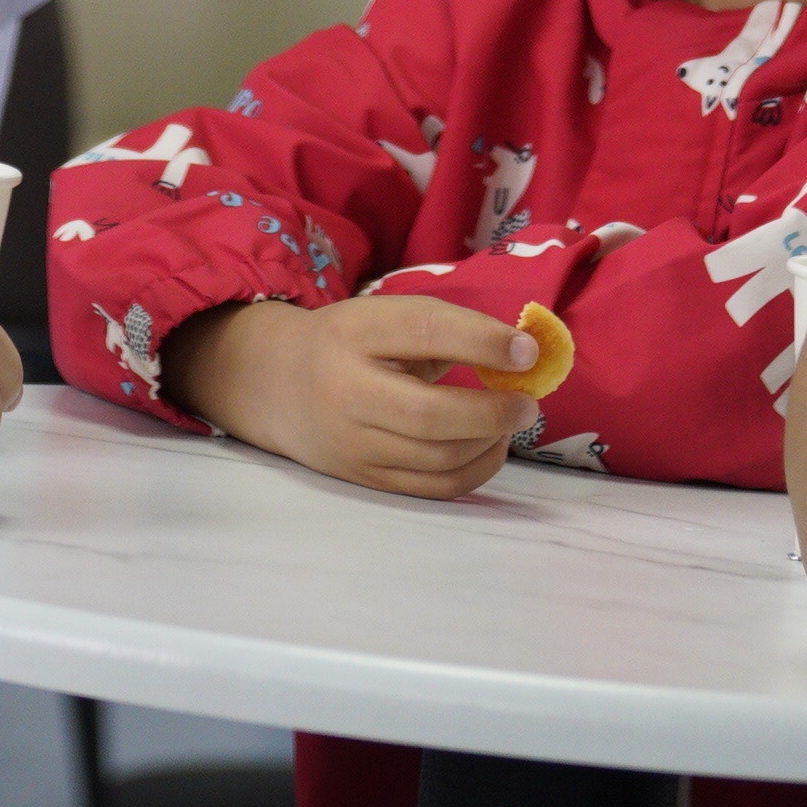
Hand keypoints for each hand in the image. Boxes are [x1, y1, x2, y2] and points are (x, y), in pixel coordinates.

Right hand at [167, 295, 538, 499]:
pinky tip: (490, 446)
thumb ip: (447, 330)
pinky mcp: (366, 479)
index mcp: (354, 333)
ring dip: (490, 441)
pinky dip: (476, 470)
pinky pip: (434, 488)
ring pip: (438, 458)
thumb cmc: (352, 345)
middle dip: (493, 411)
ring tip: (510, 420)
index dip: (482, 341)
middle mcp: (346, 391)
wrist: (278, 386)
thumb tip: (524, 354)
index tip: (528, 350)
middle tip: (528, 401)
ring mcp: (353, 443)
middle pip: (430, 414)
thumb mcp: (385, 318)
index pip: (423, 331)